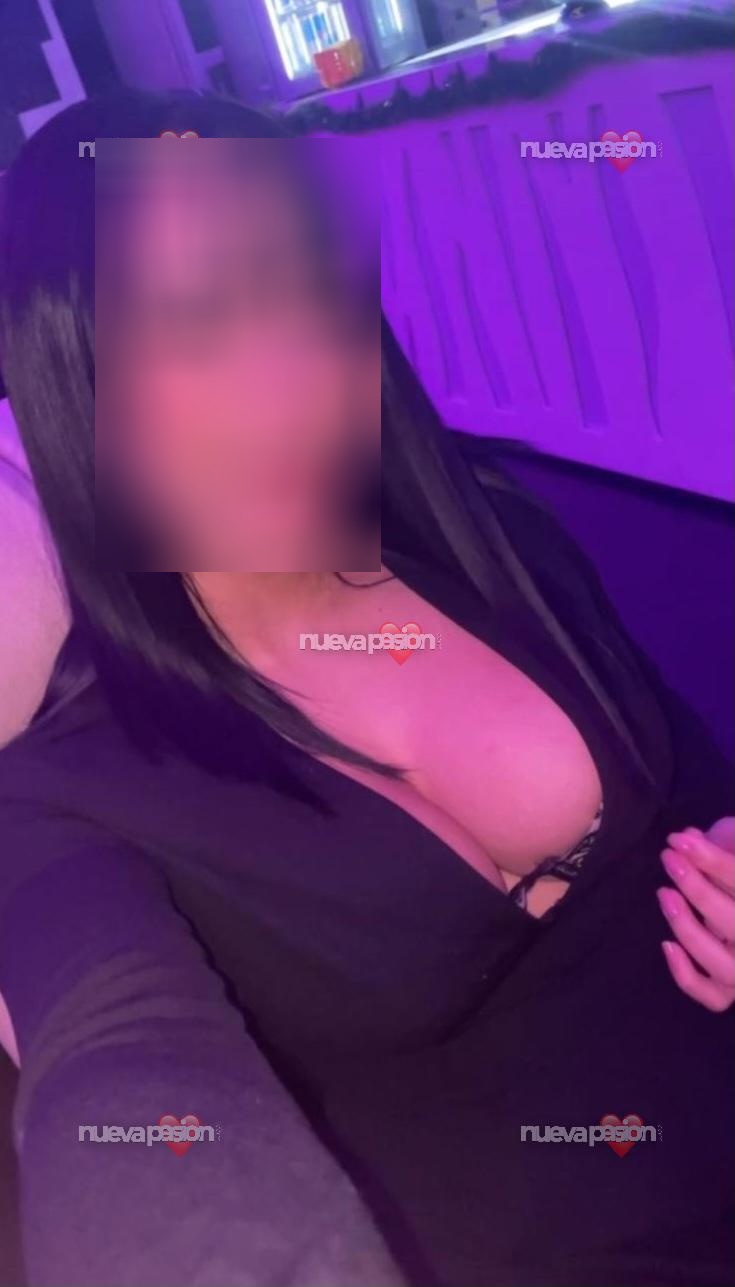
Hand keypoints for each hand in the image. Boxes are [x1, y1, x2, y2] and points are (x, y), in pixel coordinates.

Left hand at [658, 818, 734, 1011]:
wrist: (732, 896)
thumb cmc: (733, 865)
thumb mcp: (733, 843)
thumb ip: (723, 841)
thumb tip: (688, 838)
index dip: (713, 860)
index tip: (679, 840)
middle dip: (699, 889)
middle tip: (669, 858)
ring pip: (724, 965)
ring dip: (690, 929)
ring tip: (664, 894)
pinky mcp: (728, 990)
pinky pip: (712, 996)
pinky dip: (687, 976)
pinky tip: (666, 945)